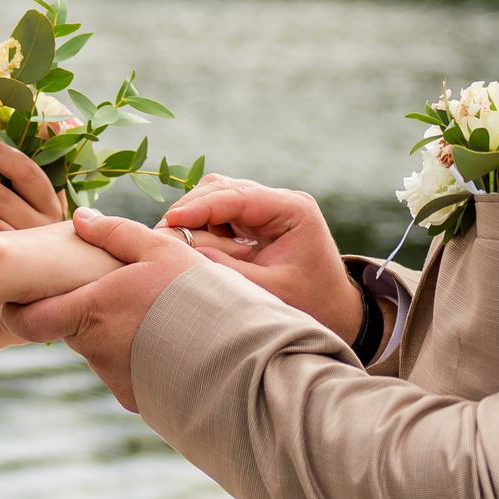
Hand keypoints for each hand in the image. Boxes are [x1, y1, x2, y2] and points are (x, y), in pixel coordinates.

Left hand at [0, 208, 207, 409]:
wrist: (241, 355)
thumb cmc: (199, 295)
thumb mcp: (160, 250)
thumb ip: (115, 233)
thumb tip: (80, 217)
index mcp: (91, 311)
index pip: (27, 321)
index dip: (14, 312)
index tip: (15, 301)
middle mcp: (96, 350)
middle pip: (71, 330)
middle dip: (86, 312)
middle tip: (118, 294)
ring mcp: (116, 379)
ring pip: (102, 351)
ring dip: (117, 335)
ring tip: (156, 316)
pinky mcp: (139, 400)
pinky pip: (127, 373)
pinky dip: (139, 359)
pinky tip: (170, 343)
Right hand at [160, 176, 362, 342]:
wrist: (336, 310)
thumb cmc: (311, 302)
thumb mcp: (270, 289)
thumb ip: (228, 268)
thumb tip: (183, 250)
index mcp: (293, 209)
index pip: (238, 197)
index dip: (200, 207)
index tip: (170, 221)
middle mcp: (278, 201)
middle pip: (222, 188)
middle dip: (190, 210)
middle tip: (163, 237)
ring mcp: (266, 208)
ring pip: (216, 196)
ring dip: (194, 217)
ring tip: (176, 244)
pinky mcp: (254, 220)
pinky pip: (219, 212)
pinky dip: (201, 226)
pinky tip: (191, 246)